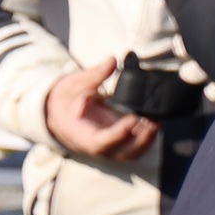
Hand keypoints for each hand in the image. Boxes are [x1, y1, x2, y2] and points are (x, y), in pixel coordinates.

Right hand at [44, 57, 161, 163]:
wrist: (57, 112)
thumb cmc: (65, 99)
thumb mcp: (74, 84)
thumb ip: (94, 75)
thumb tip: (112, 61)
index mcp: (79, 134)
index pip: (99, 142)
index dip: (117, 134)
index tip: (132, 119)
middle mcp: (94, 145)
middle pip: (120, 153)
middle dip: (140, 139)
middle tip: (153, 120)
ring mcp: (107, 147)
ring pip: (130, 153)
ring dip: (147, 140)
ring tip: (157, 120)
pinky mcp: (117, 143)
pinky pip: (134, 147)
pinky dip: (146, 138)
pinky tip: (155, 122)